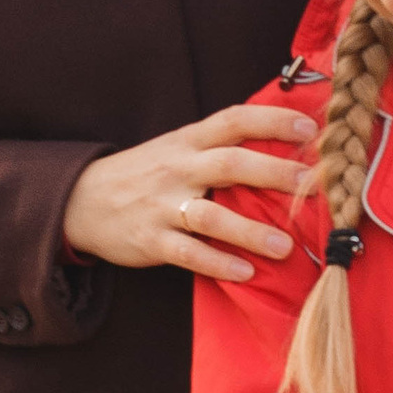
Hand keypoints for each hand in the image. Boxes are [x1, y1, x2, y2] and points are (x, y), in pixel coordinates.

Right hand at [62, 103, 318, 285]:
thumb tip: (280, 146)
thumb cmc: (143, 174)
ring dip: (250, 232)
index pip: (233, 120)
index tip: (310, 127)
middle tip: (312, 185)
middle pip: (231, 164)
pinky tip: (245, 272)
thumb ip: (218, 147)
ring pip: (211, 216)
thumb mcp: (176, 149)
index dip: (272, 120)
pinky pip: (188, 253)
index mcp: (188, 141)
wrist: (80, 200)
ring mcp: (162, 205)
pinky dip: (217, 263)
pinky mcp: (150, 240)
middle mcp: (178, 168)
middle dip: (274, 172)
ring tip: (285, 246)